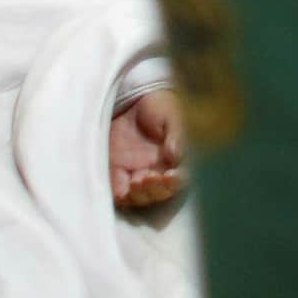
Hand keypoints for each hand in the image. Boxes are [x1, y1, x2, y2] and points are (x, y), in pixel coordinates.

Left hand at [110, 90, 184, 210]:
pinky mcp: (117, 173)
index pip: (180, 178)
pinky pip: (120, 193)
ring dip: (142, 195)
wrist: (132, 100)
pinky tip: (124, 192)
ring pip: (143, 197)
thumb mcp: (171, 115)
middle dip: (158, 190)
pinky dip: (123, 197)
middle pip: (162, 192)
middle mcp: (159, 171)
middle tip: (151, 178)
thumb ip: (176, 134)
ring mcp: (138, 174)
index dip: (177, 181)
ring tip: (137, 181)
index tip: (171, 175)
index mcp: (176, 159)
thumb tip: (175, 155)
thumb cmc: (158, 106)